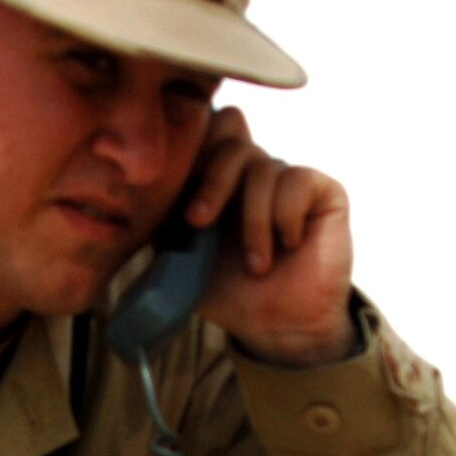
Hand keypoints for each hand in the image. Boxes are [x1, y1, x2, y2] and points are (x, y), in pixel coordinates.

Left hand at [183, 106, 356, 367]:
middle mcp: (253, 170)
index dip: (190, 149)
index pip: (206, 128)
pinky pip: (296, 180)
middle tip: (198, 222)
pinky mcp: (323, 190)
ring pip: (261, 166)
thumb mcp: (179, 259)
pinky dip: (284, 218)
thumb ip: (160, 221)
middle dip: (210, 180)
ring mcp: (288, 177)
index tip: (177, 197)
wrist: (278, 327)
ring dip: (252, 222)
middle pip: (230, 133)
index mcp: (217, 178)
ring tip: (258, 265)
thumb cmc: (230, 294)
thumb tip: (132, 194)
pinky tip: (288, 245)